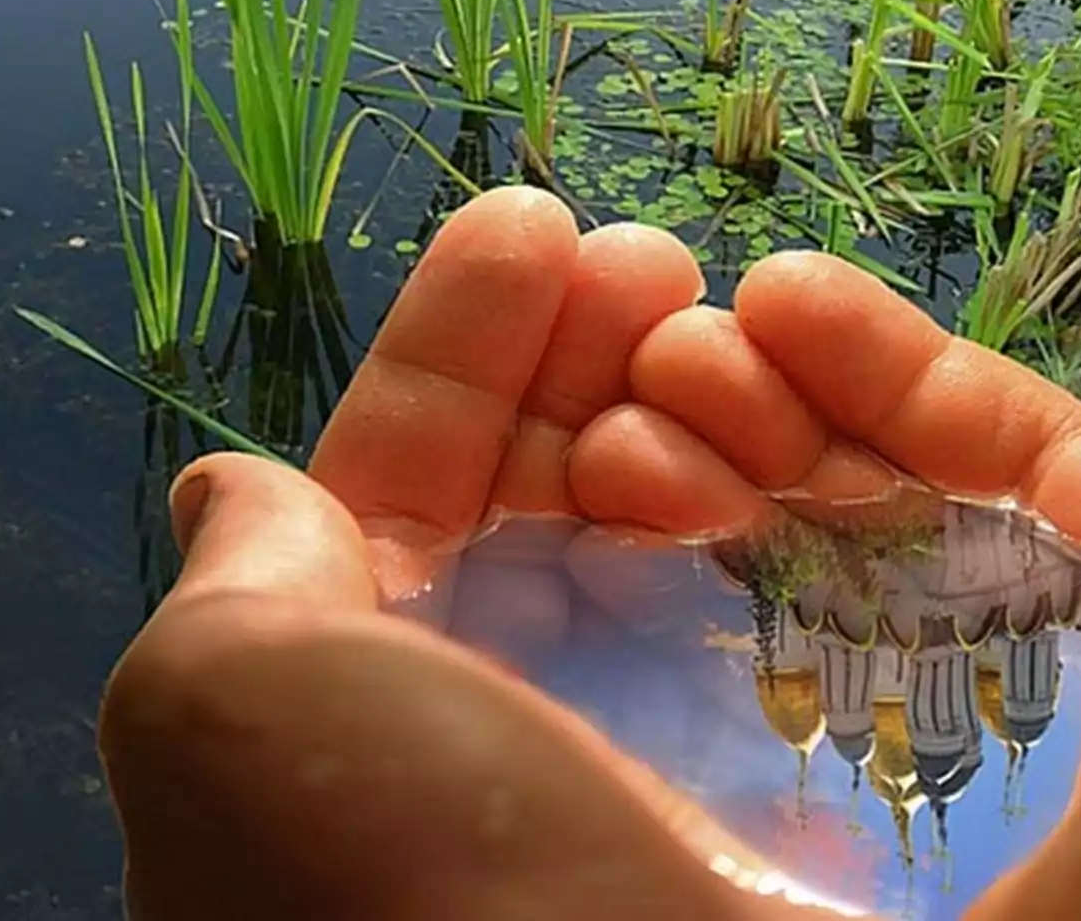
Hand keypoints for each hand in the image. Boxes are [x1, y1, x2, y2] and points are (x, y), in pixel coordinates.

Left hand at [98, 188, 772, 920]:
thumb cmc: (429, 878)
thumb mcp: (237, 715)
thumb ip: (237, 580)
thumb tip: (244, 489)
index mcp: (385, 705)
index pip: (411, 485)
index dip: (462, 347)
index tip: (535, 224)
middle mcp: (539, 720)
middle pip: (570, 479)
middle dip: (601, 351)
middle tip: (659, 274)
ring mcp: (696, 737)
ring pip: (710, 507)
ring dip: (718, 395)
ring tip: (731, 357)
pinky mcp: (844, 764)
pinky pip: (841, 568)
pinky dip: (840, 472)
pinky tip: (834, 424)